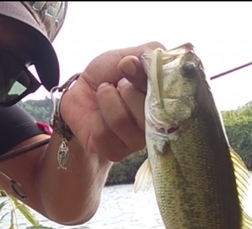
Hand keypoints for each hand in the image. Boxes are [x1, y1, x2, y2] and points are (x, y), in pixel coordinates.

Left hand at [59, 41, 164, 161]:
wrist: (81, 95)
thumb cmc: (109, 77)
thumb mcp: (128, 56)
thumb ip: (149, 53)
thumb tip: (155, 57)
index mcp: (166, 102)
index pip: (169, 95)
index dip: (149, 79)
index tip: (130, 64)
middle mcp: (157, 126)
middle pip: (147, 110)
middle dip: (126, 89)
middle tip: (119, 84)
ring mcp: (137, 142)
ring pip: (121, 120)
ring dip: (107, 99)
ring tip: (105, 94)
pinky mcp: (116, 152)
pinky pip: (104, 133)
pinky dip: (95, 116)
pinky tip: (98, 114)